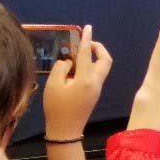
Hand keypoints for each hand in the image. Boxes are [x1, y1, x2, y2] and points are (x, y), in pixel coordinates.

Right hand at [44, 25, 112, 139]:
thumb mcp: (53, 84)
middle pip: (105, 60)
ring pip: (102, 67)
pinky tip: (75, 69)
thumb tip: (69, 61)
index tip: (87, 27)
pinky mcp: (94, 94)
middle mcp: (95, 82)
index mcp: (86, 78)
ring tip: (77, 56)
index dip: (86, 39)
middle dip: (98, 48)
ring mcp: (97, 89)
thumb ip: (61, 67)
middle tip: (87, 43)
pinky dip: (89, 67)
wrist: (65, 132)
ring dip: (94, 57)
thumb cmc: (57, 107)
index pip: (87, 53)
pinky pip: (96, 75)